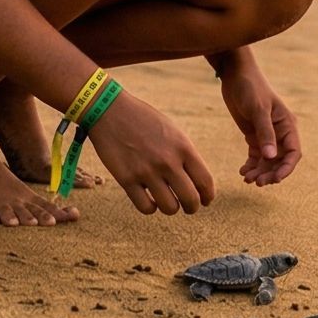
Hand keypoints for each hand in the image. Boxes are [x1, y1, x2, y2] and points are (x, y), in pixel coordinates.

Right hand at [85, 91, 215, 213]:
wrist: (109, 110)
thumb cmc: (143, 119)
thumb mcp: (172, 131)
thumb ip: (184, 154)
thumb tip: (195, 182)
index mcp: (183, 147)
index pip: (205, 182)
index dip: (207, 196)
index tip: (205, 200)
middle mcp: (167, 161)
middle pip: (190, 200)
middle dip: (192, 207)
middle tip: (188, 207)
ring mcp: (146, 171)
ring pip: (169, 208)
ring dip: (170, 208)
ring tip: (167, 201)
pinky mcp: (126, 179)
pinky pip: (146, 208)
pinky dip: (150, 208)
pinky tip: (149, 200)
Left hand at [220, 59, 301, 185]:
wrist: (235, 75)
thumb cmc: (250, 88)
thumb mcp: (258, 110)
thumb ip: (265, 133)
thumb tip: (271, 157)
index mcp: (287, 125)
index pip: (293, 153)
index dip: (286, 168)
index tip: (275, 179)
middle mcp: (280, 132)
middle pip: (280, 161)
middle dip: (271, 173)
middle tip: (257, 182)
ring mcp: (267, 135)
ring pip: (268, 161)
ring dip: (260, 172)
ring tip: (247, 179)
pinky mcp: (254, 136)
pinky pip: (256, 157)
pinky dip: (251, 166)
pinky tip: (242, 172)